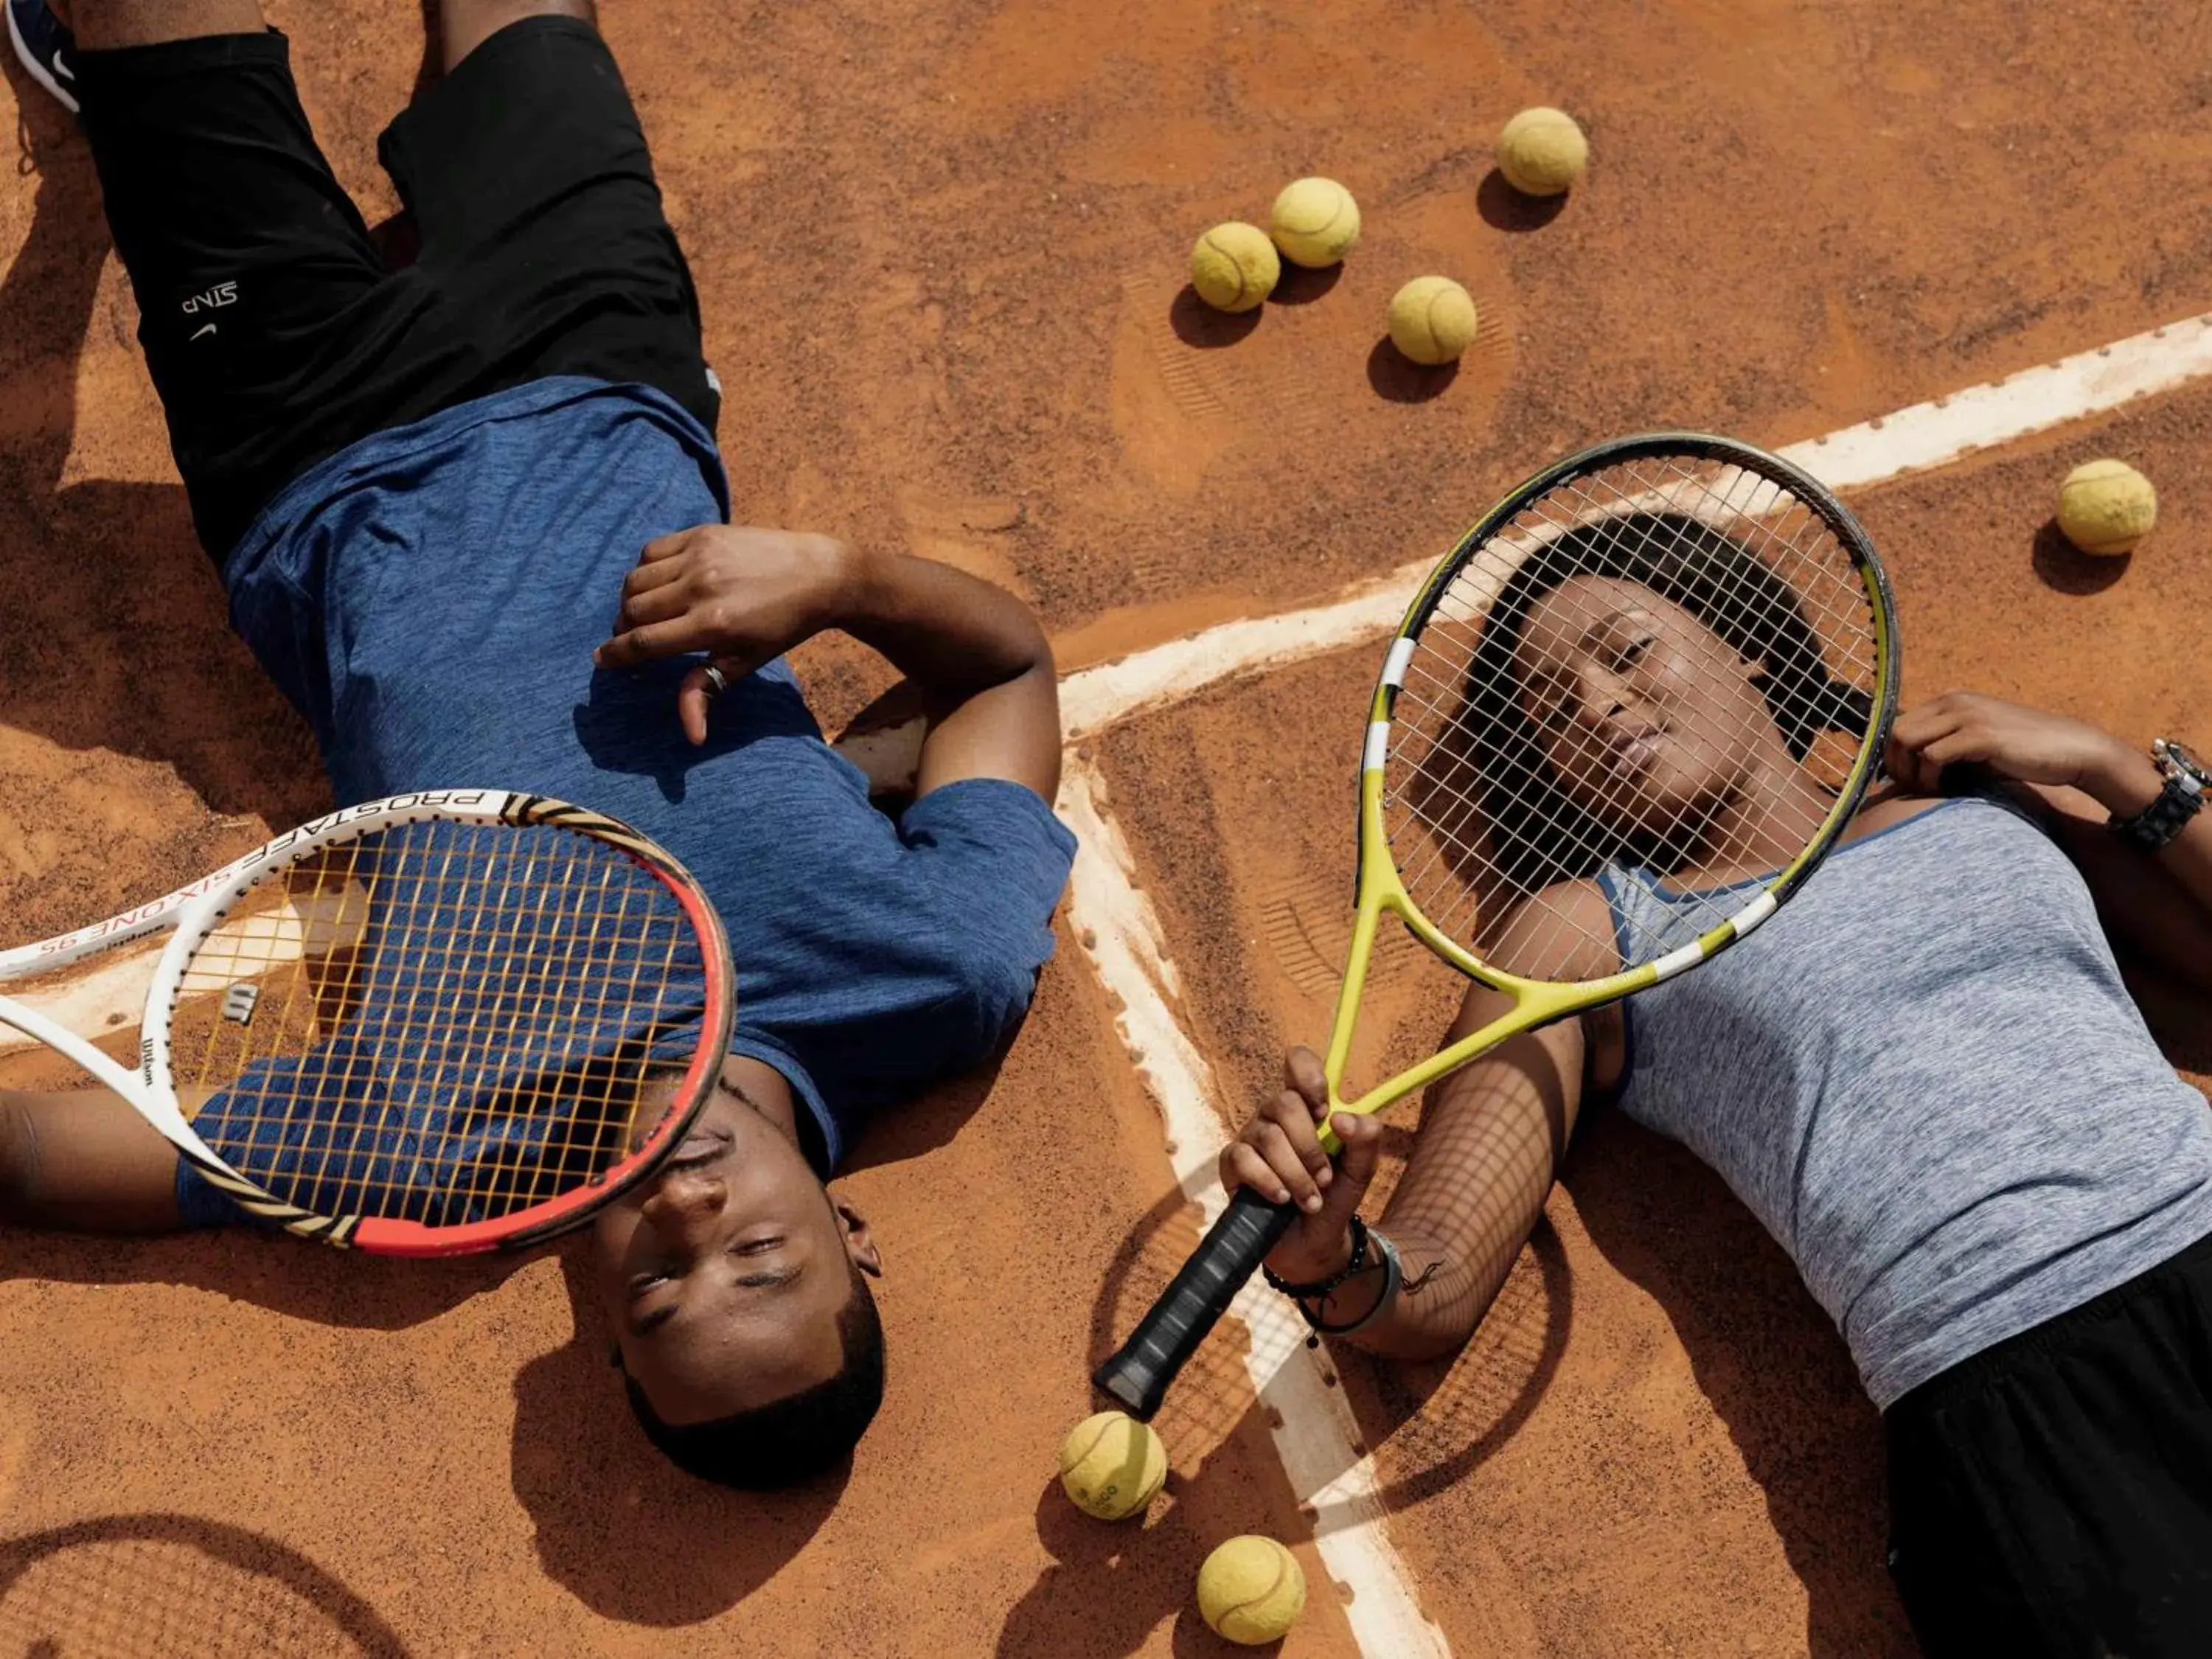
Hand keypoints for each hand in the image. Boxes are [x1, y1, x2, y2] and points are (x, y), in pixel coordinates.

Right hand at [594, 526, 868, 743]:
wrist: (817, 575)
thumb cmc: (781, 626)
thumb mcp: (745, 662)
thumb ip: (706, 690)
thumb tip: (691, 736)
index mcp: (711, 626)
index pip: (644, 643)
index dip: (615, 655)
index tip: (602, 660)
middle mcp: (700, 588)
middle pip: (632, 612)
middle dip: (623, 629)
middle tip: (632, 638)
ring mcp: (699, 556)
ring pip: (636, 580)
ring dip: (630, 600)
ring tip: (643, 613)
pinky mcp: (702, 532)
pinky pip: (651, 551)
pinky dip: (645, 570)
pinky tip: (658, 584)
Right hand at [1218, 1047, 1384, 1286]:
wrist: (1312, 1243)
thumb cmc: (1334, 1198)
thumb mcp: (1361, 1170)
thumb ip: (1366, 1139)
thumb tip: (1341, 1118)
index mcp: (1306, 1107)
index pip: (1297, 1062)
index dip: (1309, 1076)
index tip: (1325, 1110)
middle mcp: (1274, 1116)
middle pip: (1285, 1103)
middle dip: (1310, 1146)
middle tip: (1325, 1178)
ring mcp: (1251, 1137)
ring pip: (1269, 1137)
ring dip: (1296, 1174)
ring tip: (1310, 1200)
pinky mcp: (1232, 1164)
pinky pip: (1244, 1160)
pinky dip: (1269, 1182)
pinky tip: (1281, 1199)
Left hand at [1887, 691, 2153, 811]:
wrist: (2073, 749)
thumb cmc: (2024, 752)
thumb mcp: (1978, 742)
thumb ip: (1946, 744)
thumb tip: (1908, 767)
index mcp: (1951, 700)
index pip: (1898, 723)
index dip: (1893, 755)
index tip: (1904, 780)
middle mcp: (1954, 701)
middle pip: (1896, 732)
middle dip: (1896, 764)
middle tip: (1914, 788)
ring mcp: (1967, 715)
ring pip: (1907, 741)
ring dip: (1911, 772)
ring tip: (1930, 789)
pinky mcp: (1981, 735)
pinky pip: (1932, 756)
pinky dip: (1930, 778)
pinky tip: (1946, 790)